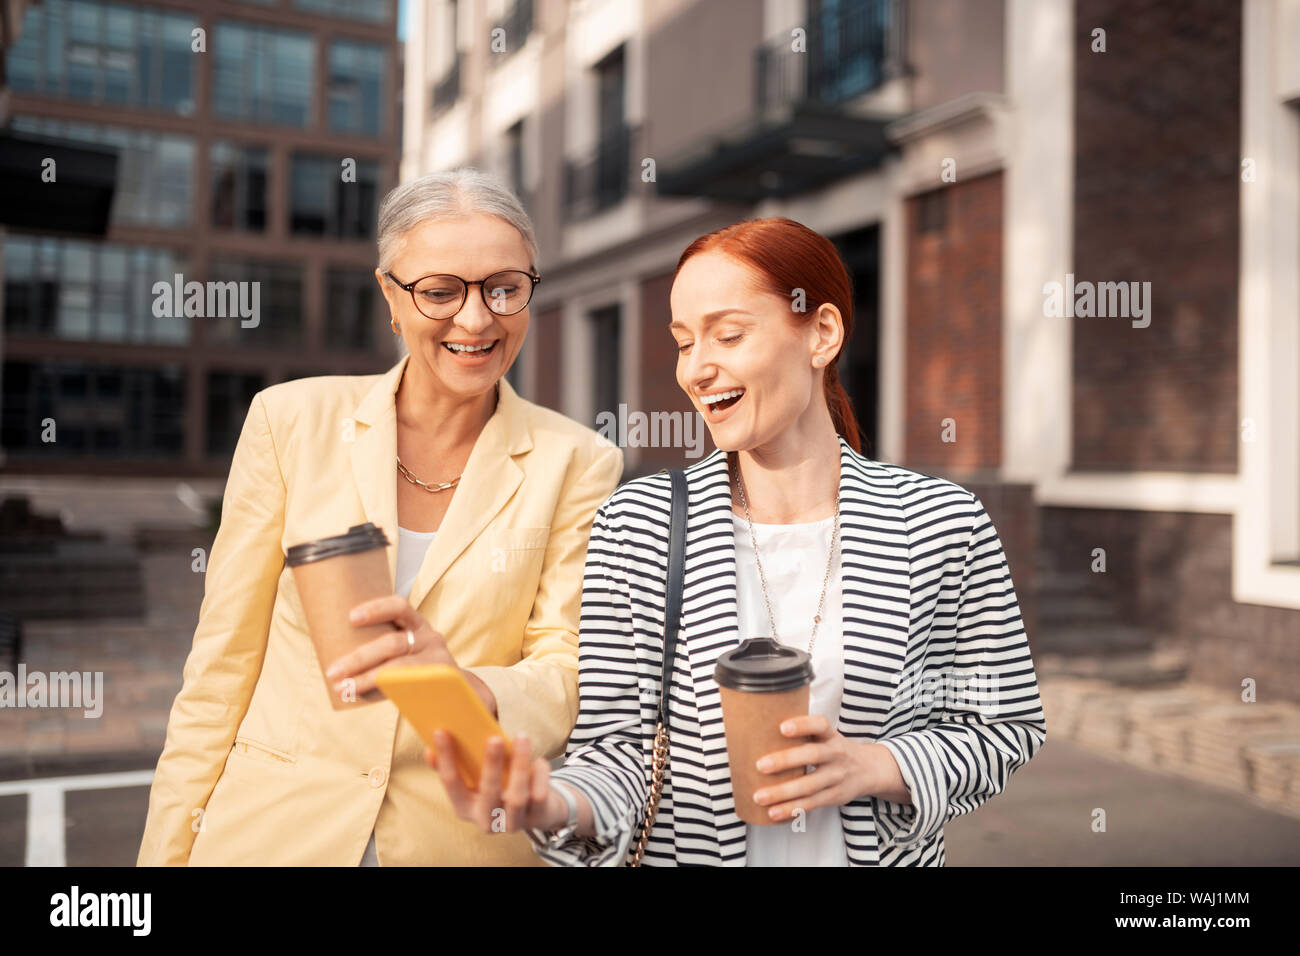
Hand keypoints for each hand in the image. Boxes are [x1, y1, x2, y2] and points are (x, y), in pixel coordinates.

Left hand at [324, 594, 456, 698]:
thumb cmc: (417, 669)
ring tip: (342, 687)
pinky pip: (408, 684)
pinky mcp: (440, 681)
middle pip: (392, 643)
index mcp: (418, 624)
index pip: (399, 607)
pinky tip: (363, 695)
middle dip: (359, 658)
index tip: (351, 618)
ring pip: (397, 666)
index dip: (376, 609)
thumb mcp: (406, 650)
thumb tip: (338, 657)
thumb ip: (383, 647)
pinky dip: (382, 690)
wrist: (457, 691)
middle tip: (333, 671)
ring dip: (365, 678)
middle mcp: (430, 637)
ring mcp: (437, 660)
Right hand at [426, 731, 570, 833]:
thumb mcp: (476, 779)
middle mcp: (486, 821)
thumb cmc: (499, 786)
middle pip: (488, 793)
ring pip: (517, 797)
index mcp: (464, 808)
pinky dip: (541, 775)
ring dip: (520, 765)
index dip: (445, 758)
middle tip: (494, 738)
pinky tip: (539, 759)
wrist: (536, 811)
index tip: (441, 732)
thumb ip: (456, 765)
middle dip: (491, 765)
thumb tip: (432, 743)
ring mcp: (513, 823)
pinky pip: (540, 796)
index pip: (451, 783)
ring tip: (522, 737)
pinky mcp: (537, 819)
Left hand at [749, 714, 900, 821]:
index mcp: (831, 735)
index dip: (803, 725)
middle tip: (759, 765)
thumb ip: (803, 733)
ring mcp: (836, 777)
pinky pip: (811, 804)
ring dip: (783, 792)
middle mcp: (836, 754)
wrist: (869, 769)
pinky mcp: (834, 796)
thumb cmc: (833, 748)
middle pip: (812, 756)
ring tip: (759, 796)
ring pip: (810, 785)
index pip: (820, 725)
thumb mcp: (825, 735)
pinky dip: (791, 809)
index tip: (782, 728)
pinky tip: (773, 812)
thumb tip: (758, 726)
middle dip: (785, 761)